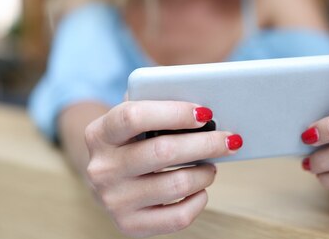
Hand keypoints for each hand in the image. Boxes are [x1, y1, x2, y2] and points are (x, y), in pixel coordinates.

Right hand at [84, 101, 241, 237]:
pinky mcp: (129, 225)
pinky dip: (199, 200)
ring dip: (205, 173)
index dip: (174, 113)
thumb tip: (203, 109)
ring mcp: (113, 200)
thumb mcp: (133, 116)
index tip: (205, 113)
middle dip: (205, 143)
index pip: (134, 117)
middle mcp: (101, 169)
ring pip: (176, 185)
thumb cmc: (132, 139)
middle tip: (229, 139)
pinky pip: (178, 217)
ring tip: (212, 165)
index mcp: (99, 133)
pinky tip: (201, 189)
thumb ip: (157, 103)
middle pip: (163, 151)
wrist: (106, 178)